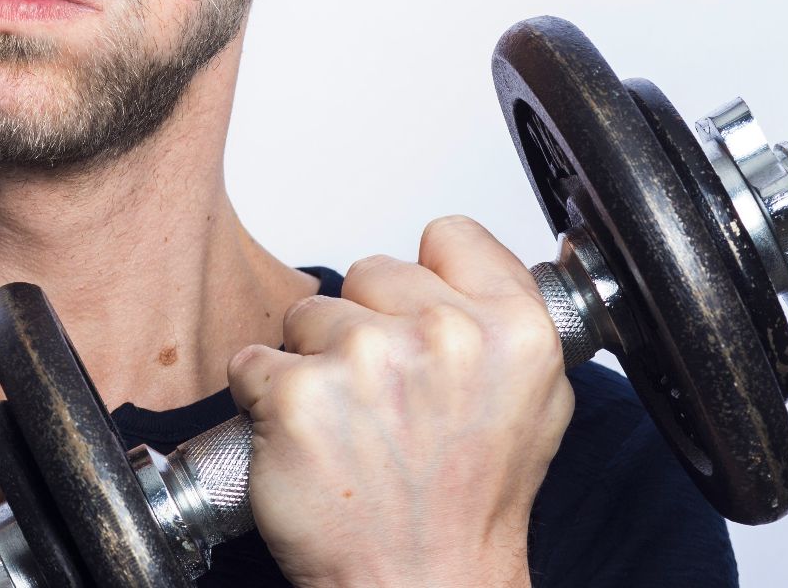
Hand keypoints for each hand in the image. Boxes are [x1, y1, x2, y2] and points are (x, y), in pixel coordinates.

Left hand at [227, 216, 572, 587]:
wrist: (424, 582)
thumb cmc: (467, 505)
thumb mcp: (534, 402)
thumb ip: (501, 320)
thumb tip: (457, 264)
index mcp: (513, 330)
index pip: (449, 234)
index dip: (425, 279)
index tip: (418, 322)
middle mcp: (446, 337)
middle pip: (369, 271)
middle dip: (364, 326)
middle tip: (386, 399)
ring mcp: (368, 361)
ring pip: (307, 313)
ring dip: (313, 362)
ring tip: (350, 426)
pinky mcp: (298, 394)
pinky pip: (253, 360)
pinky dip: (263, 397)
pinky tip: (307, 441)